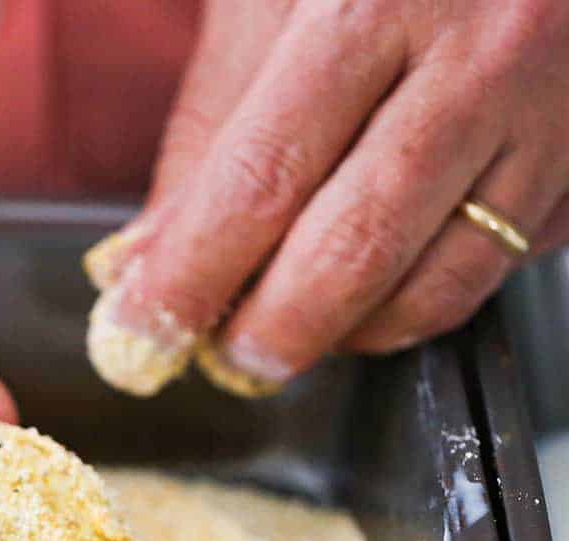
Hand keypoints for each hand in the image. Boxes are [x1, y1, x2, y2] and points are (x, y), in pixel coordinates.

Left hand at [85, 0, 568, 395]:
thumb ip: (211, 132)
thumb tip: (147, 263)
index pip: (260, 180)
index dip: (190, 280)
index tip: (140, 335)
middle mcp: (483, 53)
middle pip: (354, 249)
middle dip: (269, 333)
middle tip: (223, 360)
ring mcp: (554, 109)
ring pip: (437, 285)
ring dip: (344, 336)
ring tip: (287, 331)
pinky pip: (497, 270)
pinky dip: (415, 306)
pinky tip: (370, 292)